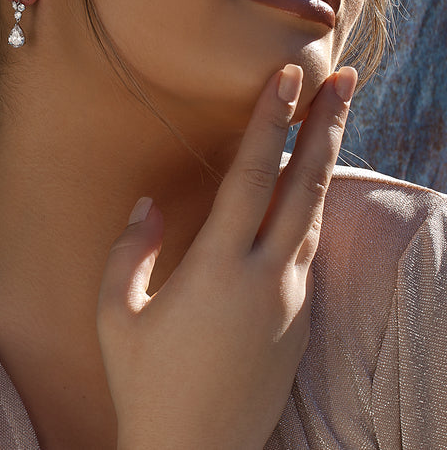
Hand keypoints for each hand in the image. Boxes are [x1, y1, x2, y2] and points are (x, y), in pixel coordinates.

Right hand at [97, 64, 356, 449]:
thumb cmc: (144, 385)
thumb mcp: (117, 315)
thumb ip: (131, 251)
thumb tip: (150, 204)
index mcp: (217, 269)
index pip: (253, 176)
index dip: (271, 121)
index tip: (288, 76)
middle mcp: (266, 277)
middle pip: (306, 185)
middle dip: (327, 124)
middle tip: (345, 77)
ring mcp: (290, 300)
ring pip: (317, 214)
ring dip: (328, 161)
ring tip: (338, 118)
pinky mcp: (300, 321)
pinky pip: (310, 250)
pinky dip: (314, 209)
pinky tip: (310, 190)